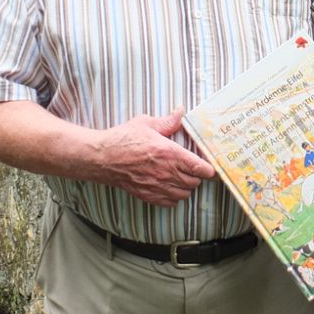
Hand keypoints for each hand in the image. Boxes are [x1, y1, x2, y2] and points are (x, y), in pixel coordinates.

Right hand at [98, 107, 215, 205]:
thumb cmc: (123, 139)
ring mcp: (157, 186)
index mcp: (169, 153)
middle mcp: (166, 172)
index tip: (211, 168)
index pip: (199, 167)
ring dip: (186, 187)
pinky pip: (170, 203)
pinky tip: (170, 187)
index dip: (208, 169)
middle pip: (194, 182)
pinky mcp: (148, 195)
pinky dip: (174, 197)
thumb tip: (181, 110)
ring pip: (184, 194)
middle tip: (192, 169)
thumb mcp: (146, 123)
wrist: (102, 158)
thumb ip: (168, 120)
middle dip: (197, 176)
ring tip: (181, 178)